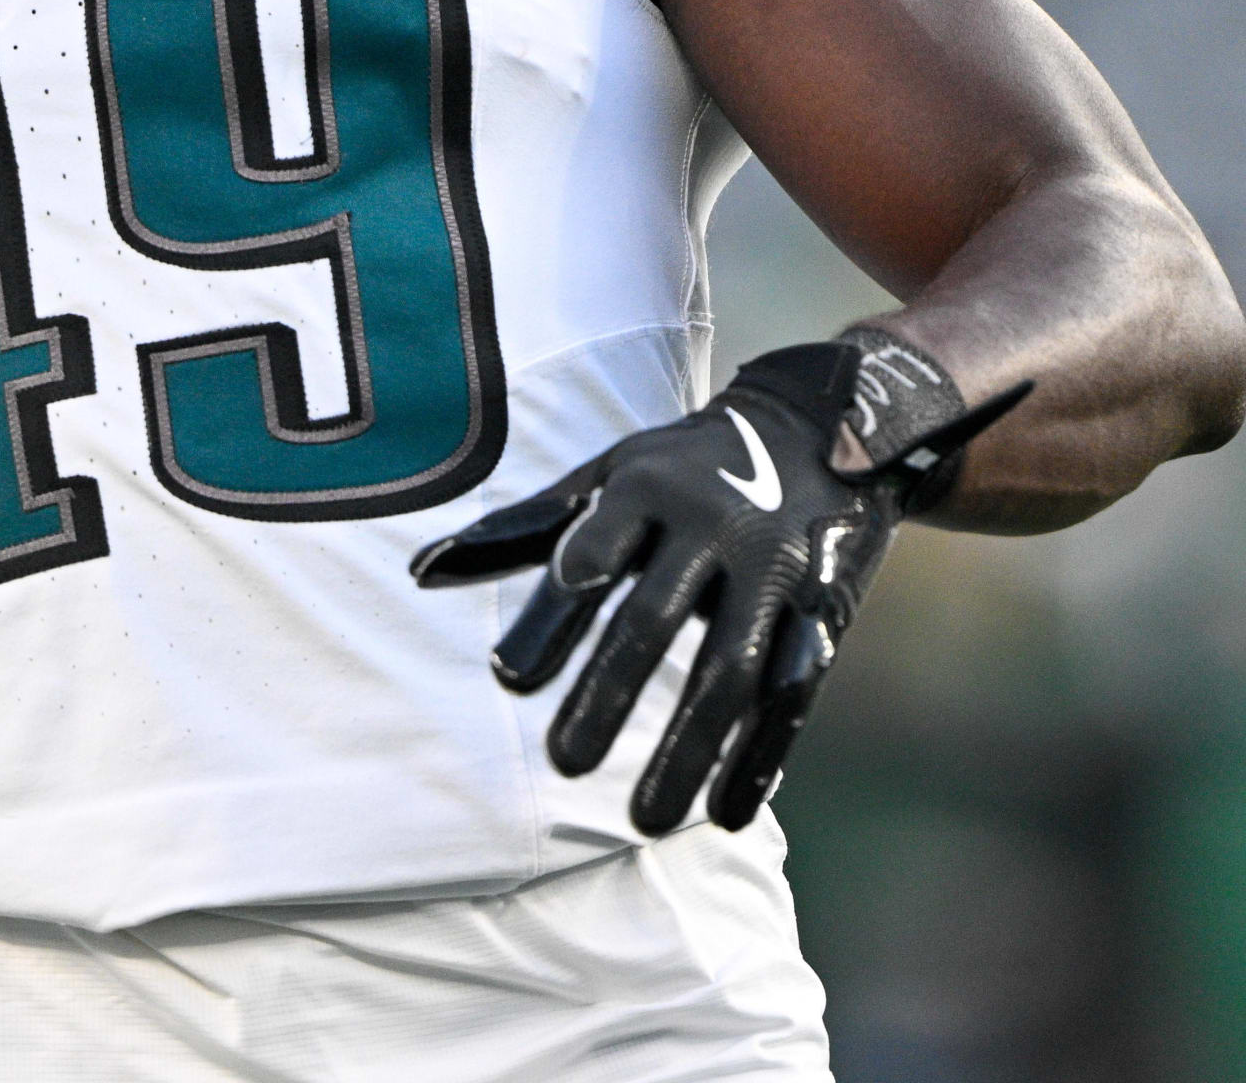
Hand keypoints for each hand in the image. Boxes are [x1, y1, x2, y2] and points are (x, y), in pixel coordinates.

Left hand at [410, 331, 1022, 835]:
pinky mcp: (825, 608)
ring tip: (642, 821)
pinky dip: (761, 758)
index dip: (550, 615)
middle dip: (608, 696)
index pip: (592, 554)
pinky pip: (796, 693)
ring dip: (688, 751)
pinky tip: (723, 814)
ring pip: (730, 672)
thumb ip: (523, 528)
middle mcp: (714, 525)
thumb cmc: (683, 466)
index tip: (506, 681)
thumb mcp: (608, 475)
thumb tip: (420, 572)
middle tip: (562, 765)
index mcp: (648, 488)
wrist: (823, 424)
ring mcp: (775, 569)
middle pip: (654, 621)